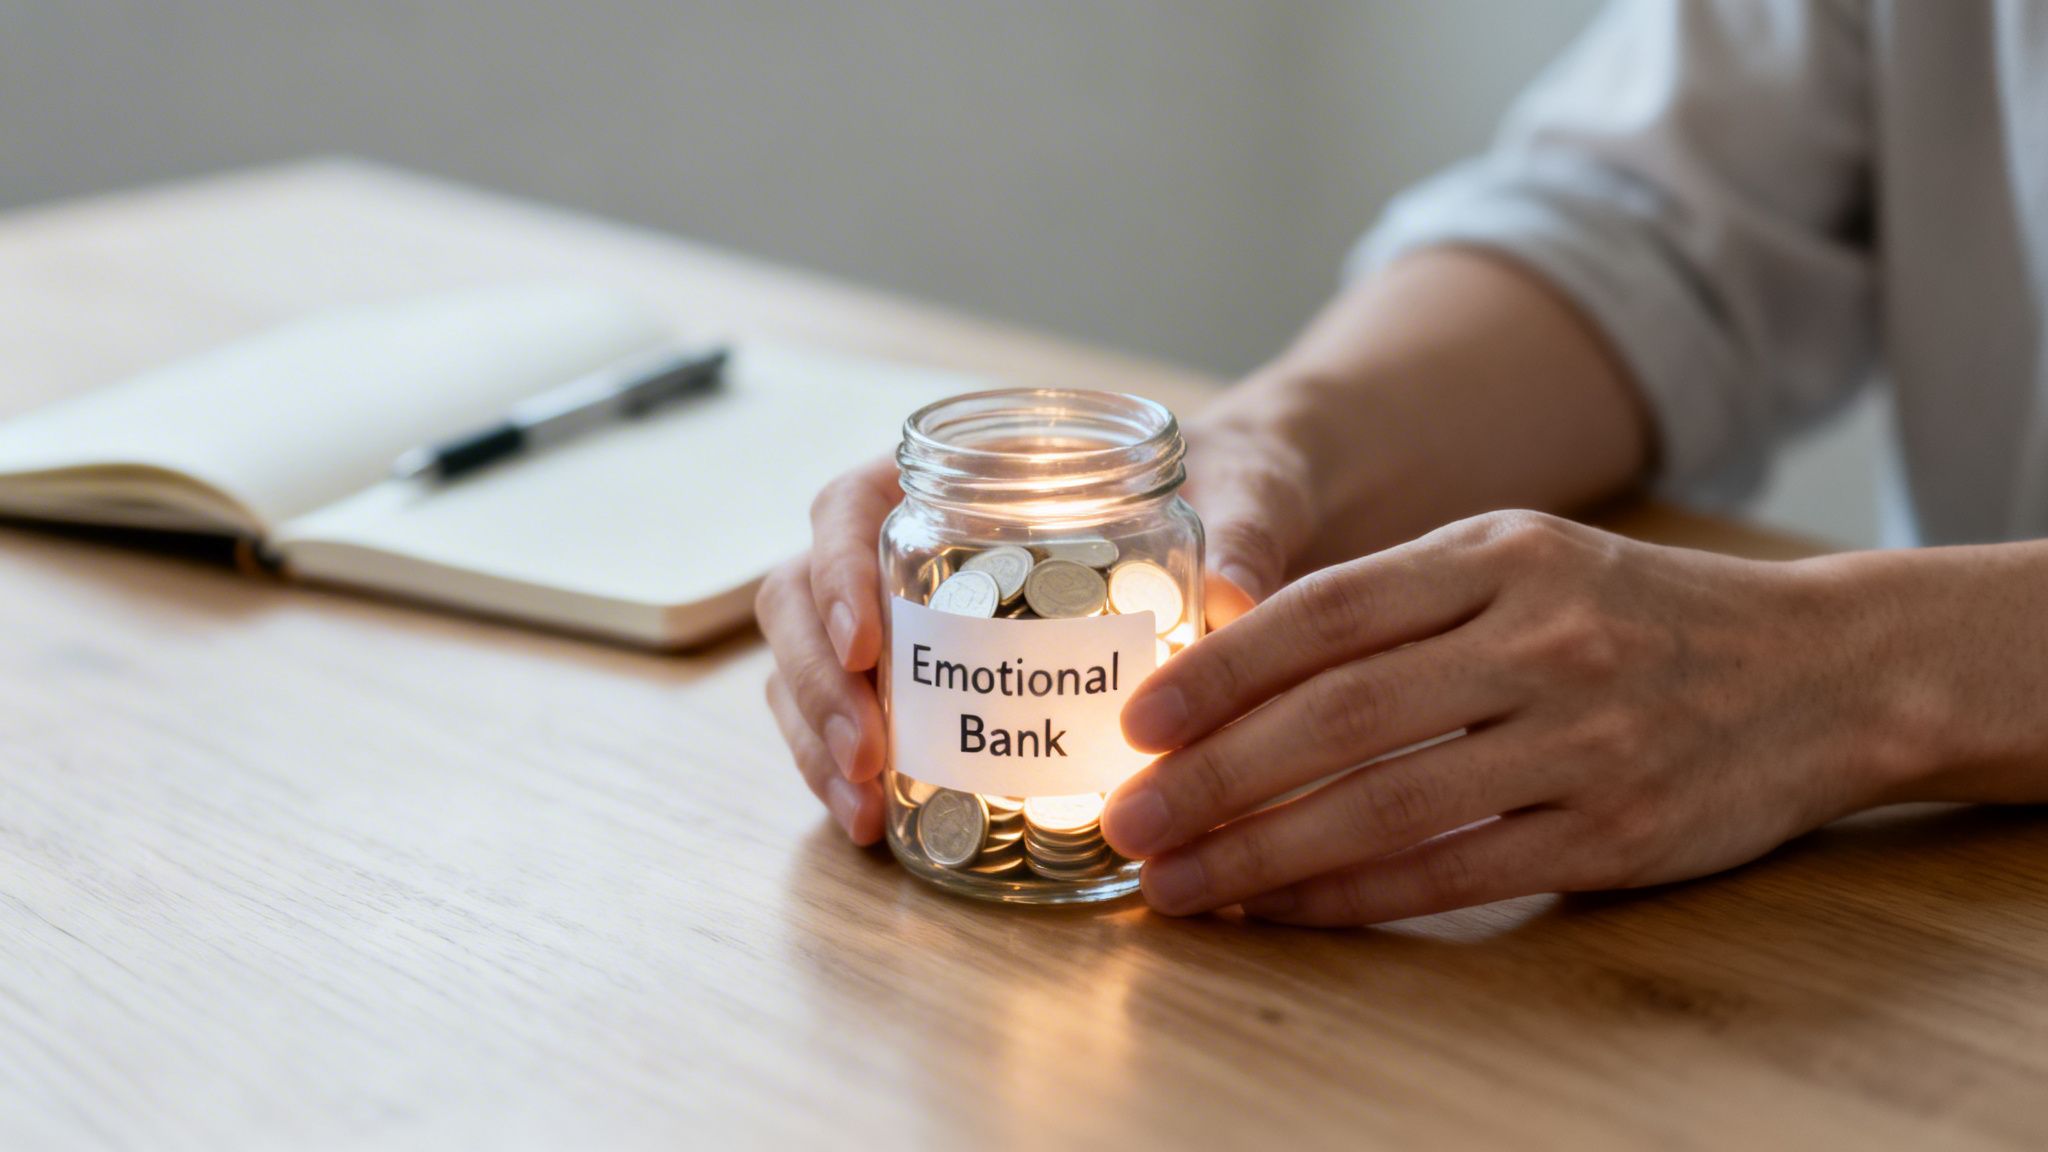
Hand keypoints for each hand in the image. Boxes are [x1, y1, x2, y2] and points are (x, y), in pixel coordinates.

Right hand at [757, 414, 1316, 843]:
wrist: (1242, 519)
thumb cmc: (1227, 479)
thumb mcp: (1244, 486)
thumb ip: (1244, 525)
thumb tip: (1238, 598)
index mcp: (957, 476)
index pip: (848, 506)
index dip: (837, 571)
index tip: (864, 643)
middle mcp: (911, 545)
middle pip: (802, 600)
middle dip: (818, 685)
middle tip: (868, 758)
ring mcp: (905, 618)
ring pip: (810, 670)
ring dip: (818, 743)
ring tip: (865, 814)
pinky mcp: (925, 685)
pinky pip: (852, 724)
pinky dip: (849, 775)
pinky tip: (877, 829)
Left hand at [1101, 510, 1901, 925]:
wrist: (1822, 669)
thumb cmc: (1634, 612)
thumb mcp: (1525, 559)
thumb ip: (1398, 601)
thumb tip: (1231, 668)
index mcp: (1501, 553)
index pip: (1327, 610)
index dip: (1218, 668)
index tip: (1137, 719)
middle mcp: (1539, 638)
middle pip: (1337, 715)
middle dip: (1212, 775)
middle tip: (1128, 818)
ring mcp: (1581, 739)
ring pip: (1383, 804)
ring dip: (1261, 852)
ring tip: (1176, 881)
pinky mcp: (1612, 834)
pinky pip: (1450, 872)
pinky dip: (1349, 896)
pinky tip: (1279, 905)